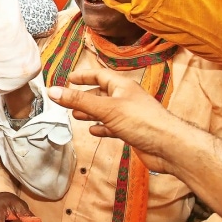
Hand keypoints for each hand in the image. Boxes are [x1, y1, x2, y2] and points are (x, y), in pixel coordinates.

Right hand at [47, 69, 181, 173]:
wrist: (168, 146)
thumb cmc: (142, 122)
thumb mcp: (106, 108)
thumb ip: (79, 101)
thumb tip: (53, 91)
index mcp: (122, 86)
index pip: (99, 75)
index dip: (84, 76)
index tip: (70, 78)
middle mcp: (126, 98)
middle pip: (101, 93)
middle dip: (84, 97)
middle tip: (68, 101)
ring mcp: (129, 115)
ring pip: (105, 111)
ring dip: (91, 113)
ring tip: (76, 116)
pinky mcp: (132, 131)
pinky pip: (112, 126)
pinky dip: (102, 128)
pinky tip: (94, 131)